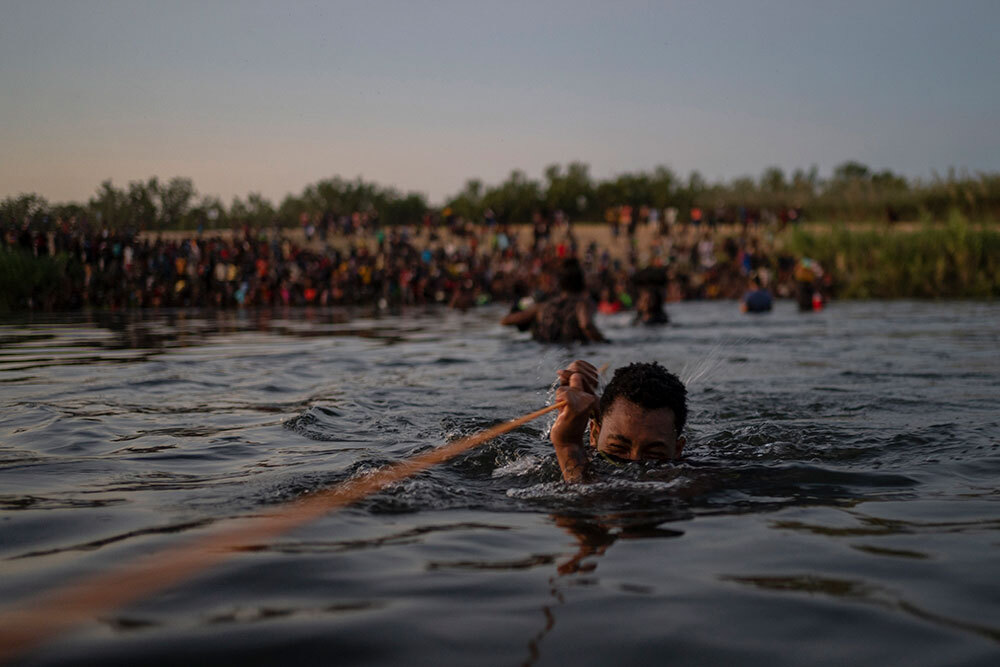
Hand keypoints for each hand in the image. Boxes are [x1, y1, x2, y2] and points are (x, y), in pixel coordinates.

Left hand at [551, 360, 598, 482]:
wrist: (568, 441)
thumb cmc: (566, 420)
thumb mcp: (568, 398)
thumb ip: (568, 384)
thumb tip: (561, 371)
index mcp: (593, 391)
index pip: (582, 365)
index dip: (571, 368)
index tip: (563, 375)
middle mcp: (594, 395)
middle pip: (576, 368)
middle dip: (566, 377)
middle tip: (563, 394)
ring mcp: (587, 400)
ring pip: (569, 381)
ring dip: (561, 392)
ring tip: (563, 405)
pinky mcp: (578, 407)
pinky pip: (564, 392)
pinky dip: (559, 398)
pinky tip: (562, 410)